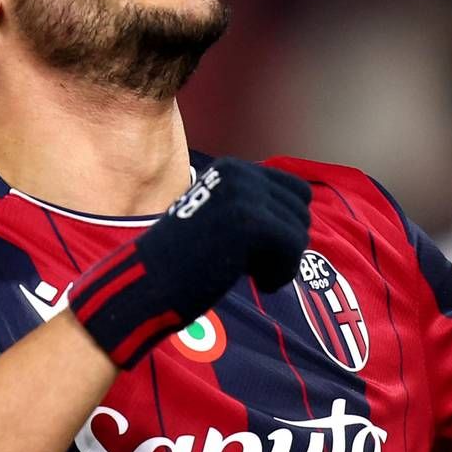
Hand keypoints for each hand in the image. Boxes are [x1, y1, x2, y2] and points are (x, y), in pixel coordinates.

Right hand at [71, 159, 311, 367]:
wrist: (147, 282)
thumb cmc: (184, 261)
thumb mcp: (220, 218)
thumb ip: (255, 209)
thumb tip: (303, 215)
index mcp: (233, 169)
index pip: (297, 192)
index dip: (285, 227)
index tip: (256, 250)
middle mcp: (240, 173)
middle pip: (301, 212)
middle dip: (284, 245)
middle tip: (253, 266)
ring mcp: (244, 195)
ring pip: (299, 232)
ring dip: (282, 262)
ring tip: (252, 274)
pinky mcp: (249, 222)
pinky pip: (294, 249)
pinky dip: (281, 274)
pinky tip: (258, 283)